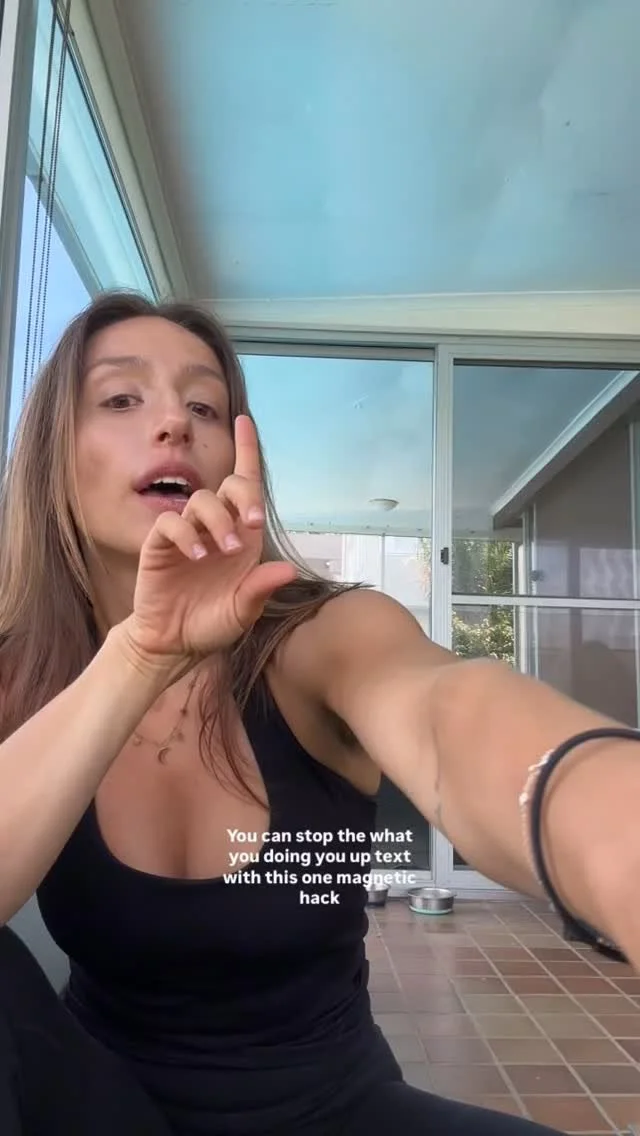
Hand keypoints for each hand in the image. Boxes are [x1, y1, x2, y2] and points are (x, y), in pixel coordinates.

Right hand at [120, 415, 296, 673]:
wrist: (175, 643)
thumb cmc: (212, 622)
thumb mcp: (243, 610)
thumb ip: (261, 589)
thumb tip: (287, 570)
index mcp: (241, 536)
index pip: (245, 485)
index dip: (245, 451)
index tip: (244, 421)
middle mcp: (216, 528)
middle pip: (228, 486)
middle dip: (243, 496)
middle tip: (252, 522)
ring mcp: (187, 534)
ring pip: (201, 501)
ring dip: (217, 521)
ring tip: (222, 552)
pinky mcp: (160, 545)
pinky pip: (171, 523)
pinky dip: (186, 534)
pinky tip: (196, 555)